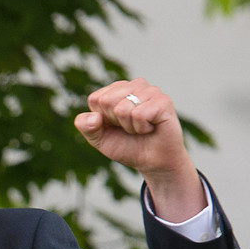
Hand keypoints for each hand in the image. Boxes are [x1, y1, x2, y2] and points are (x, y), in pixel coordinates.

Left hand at [74, 79, 201, 220]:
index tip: (116, 126)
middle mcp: (134, 86)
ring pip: (122, 108)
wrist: (153, 163)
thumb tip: (94, 116)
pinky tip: (151, 128)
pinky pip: (139, 115)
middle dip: (115, 122)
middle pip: (106, 101)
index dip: (103, 119)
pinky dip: (141, 128)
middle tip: (130, 128)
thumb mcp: (100, 139)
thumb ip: (86, 126)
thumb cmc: (127, 147)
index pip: (95, 99)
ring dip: (129, 127)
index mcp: (117, 90)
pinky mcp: (163, 101)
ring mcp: (150, 91)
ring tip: (141, 128)